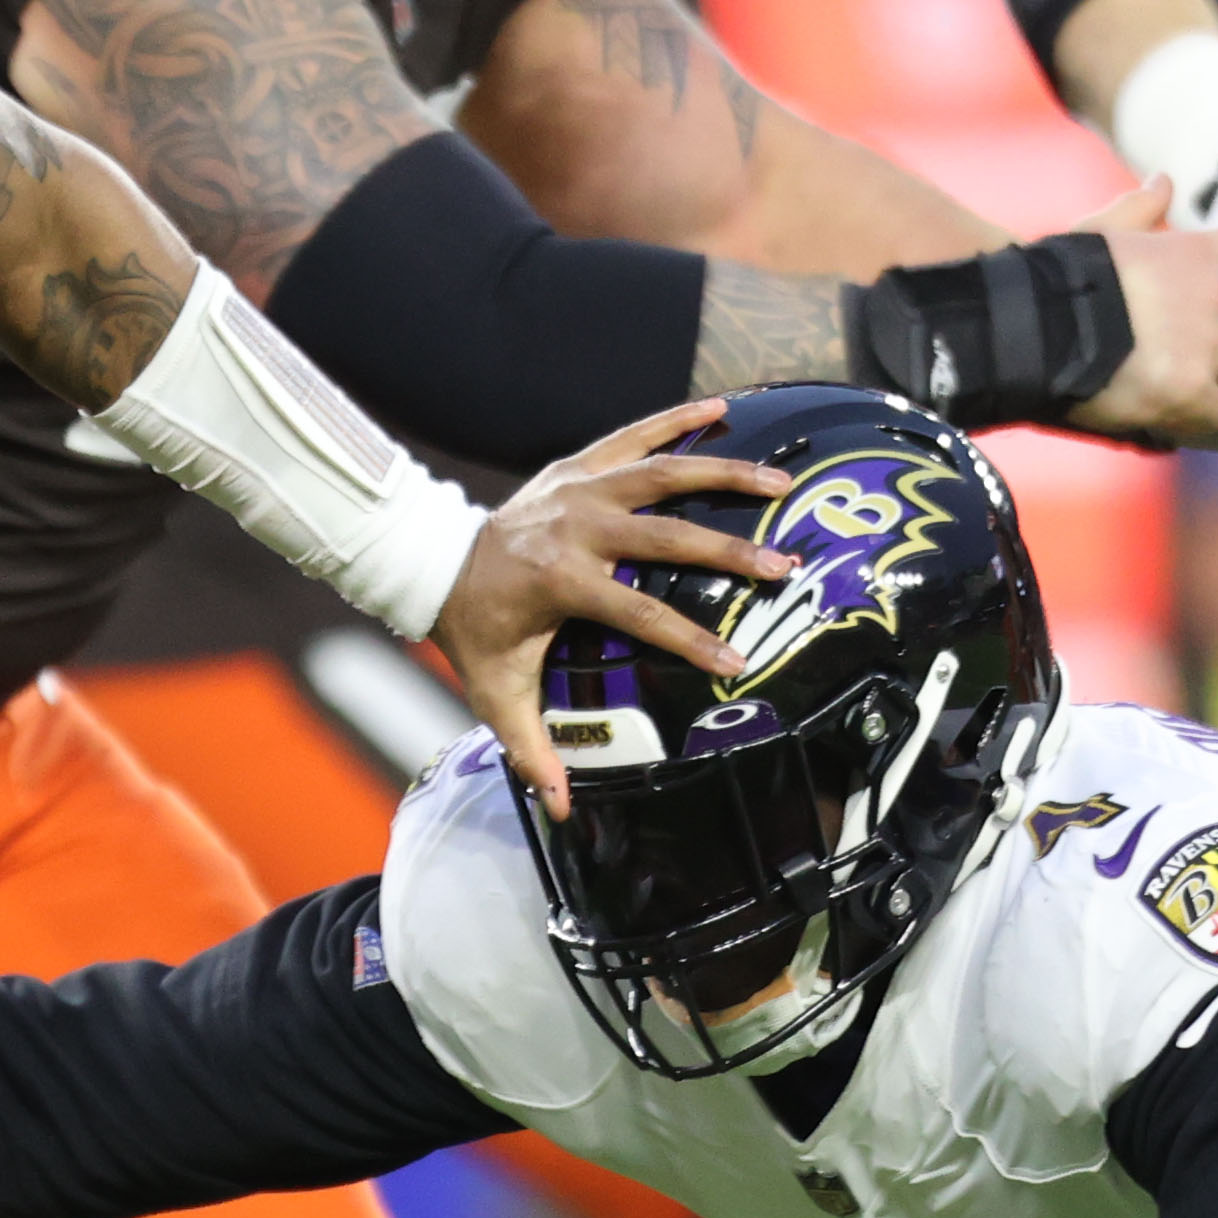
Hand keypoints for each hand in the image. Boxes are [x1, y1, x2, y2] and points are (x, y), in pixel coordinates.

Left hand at [436, 400, 797, 818]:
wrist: (435, 562)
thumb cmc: (474, 632)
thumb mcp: (496, 693)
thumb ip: (529, 749)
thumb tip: (562, 809)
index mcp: (561, 581)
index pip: (640, 614)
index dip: (690, 641)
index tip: (735, 664)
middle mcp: (575, 526)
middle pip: (666, 537)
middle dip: (730, 551)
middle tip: (783, 565)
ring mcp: (578, 489)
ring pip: (661, 473)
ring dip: (722, 473)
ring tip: (778, 479)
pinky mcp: (577, 466)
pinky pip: (635, 436)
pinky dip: (677, 420)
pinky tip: (721, 408)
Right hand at [1066, 181, 1217, 442]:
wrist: (1041, 327)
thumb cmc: (1063, 274)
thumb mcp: (1100, 229)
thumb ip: (1138, 208)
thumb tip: (1165, 182)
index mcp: (1195, 254)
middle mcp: (1214, 299)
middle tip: (1209, 348)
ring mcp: (1209, 349)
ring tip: (1212, 391)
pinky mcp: (1193, 394)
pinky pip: (1217, 413)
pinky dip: (1199, 416)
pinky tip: (1178, 419)